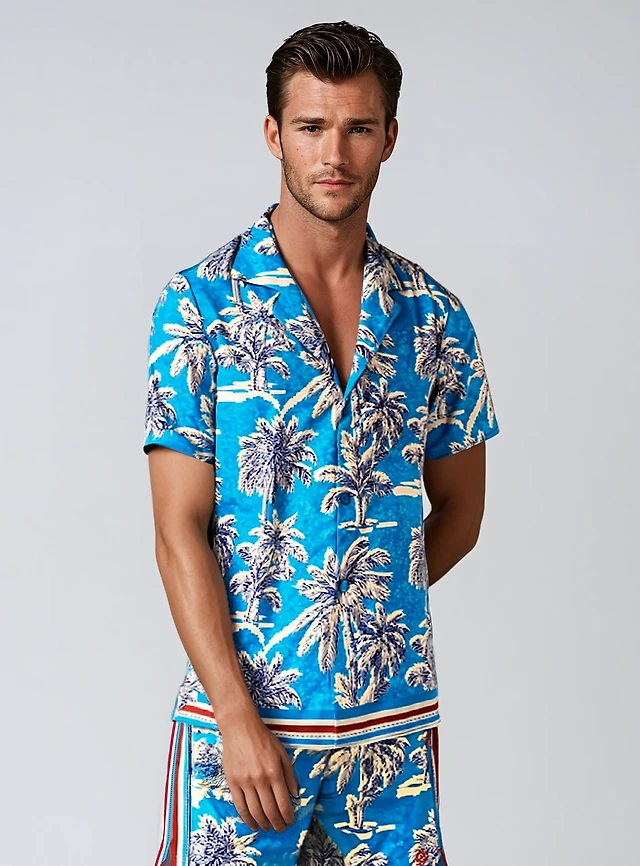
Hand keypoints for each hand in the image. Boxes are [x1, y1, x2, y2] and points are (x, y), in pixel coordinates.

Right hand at [218, 712, 299, 832]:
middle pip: (270, 811)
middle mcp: (260, 780)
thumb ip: (290, 775)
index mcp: (274, 772)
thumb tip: (295, 795)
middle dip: (277, 824)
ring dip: (263, 824)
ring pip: (255, 812)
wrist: (240, 728)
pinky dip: (247, 819)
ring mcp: (245, 782)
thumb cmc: (263, 739)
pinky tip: (252, 824)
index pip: (283, 803)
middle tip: (280, 829)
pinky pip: (239, 806)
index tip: (290, 822)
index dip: (288, 816)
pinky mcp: (232, 782)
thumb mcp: (282, 753)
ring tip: (268, 828)